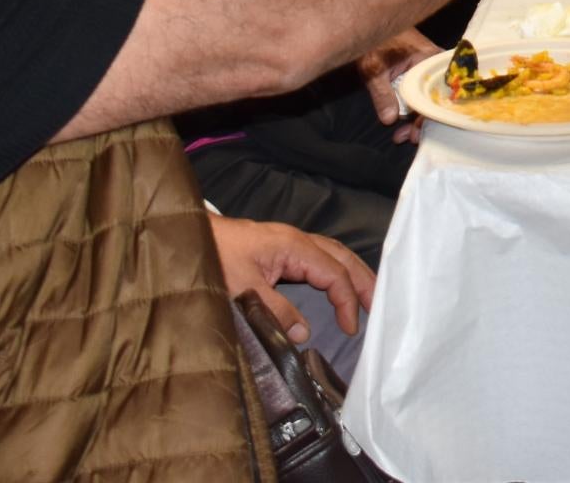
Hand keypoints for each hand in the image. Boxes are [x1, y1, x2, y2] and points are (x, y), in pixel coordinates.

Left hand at [207, 215, 375, 348]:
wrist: (187, 237)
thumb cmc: (213, 258)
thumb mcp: (242, 288)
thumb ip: (274, 310)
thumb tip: (303, 333)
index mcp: (293, 246)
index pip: (333, 273)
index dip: (347, 300)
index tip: (351, 328)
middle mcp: (297, 240)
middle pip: (342, 257)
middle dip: (364, 281)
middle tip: (381, 307)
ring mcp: (289, 243)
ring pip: (333, 255)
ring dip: (353, 275)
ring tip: (369, 297)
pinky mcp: (280, 250)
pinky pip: (320, 258)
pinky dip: (336, 272)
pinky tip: (338, 285)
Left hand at [354, 27, 438, 140]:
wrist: (366, 21)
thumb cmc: (373, 40)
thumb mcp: (374, 68)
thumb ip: (382, 93)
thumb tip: (389, 119)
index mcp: (429, 60)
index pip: (436, 95)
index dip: (427, 117)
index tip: (415, 134)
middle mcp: (434, 64)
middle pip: (434, 98)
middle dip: (421, 121)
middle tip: (406, 138)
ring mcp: (426, 68)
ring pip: (426, 97)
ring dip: (415, 116)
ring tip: (401, 134)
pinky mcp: (418, 71)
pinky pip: (419, 91)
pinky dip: (411, 106)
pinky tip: (402, 121)